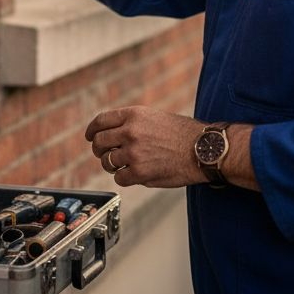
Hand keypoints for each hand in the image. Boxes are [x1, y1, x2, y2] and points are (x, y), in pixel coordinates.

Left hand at [84, 106, 205, 187]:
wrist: (203, 150)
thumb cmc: (183, 134)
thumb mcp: (155, 117)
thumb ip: (132, 123)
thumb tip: (111, 134)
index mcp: (133, 115)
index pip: (101, 121)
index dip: (92, 130)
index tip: (90, 137)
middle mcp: (130, 132)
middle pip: (99, 142)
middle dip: (99, 150)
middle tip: (104, 155)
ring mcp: (133, 153)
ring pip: (107, 162)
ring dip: (113, 165)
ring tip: (125, 165)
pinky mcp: (139, 172)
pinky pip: (119, 178)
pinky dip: (124, 177)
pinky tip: (135, 174)